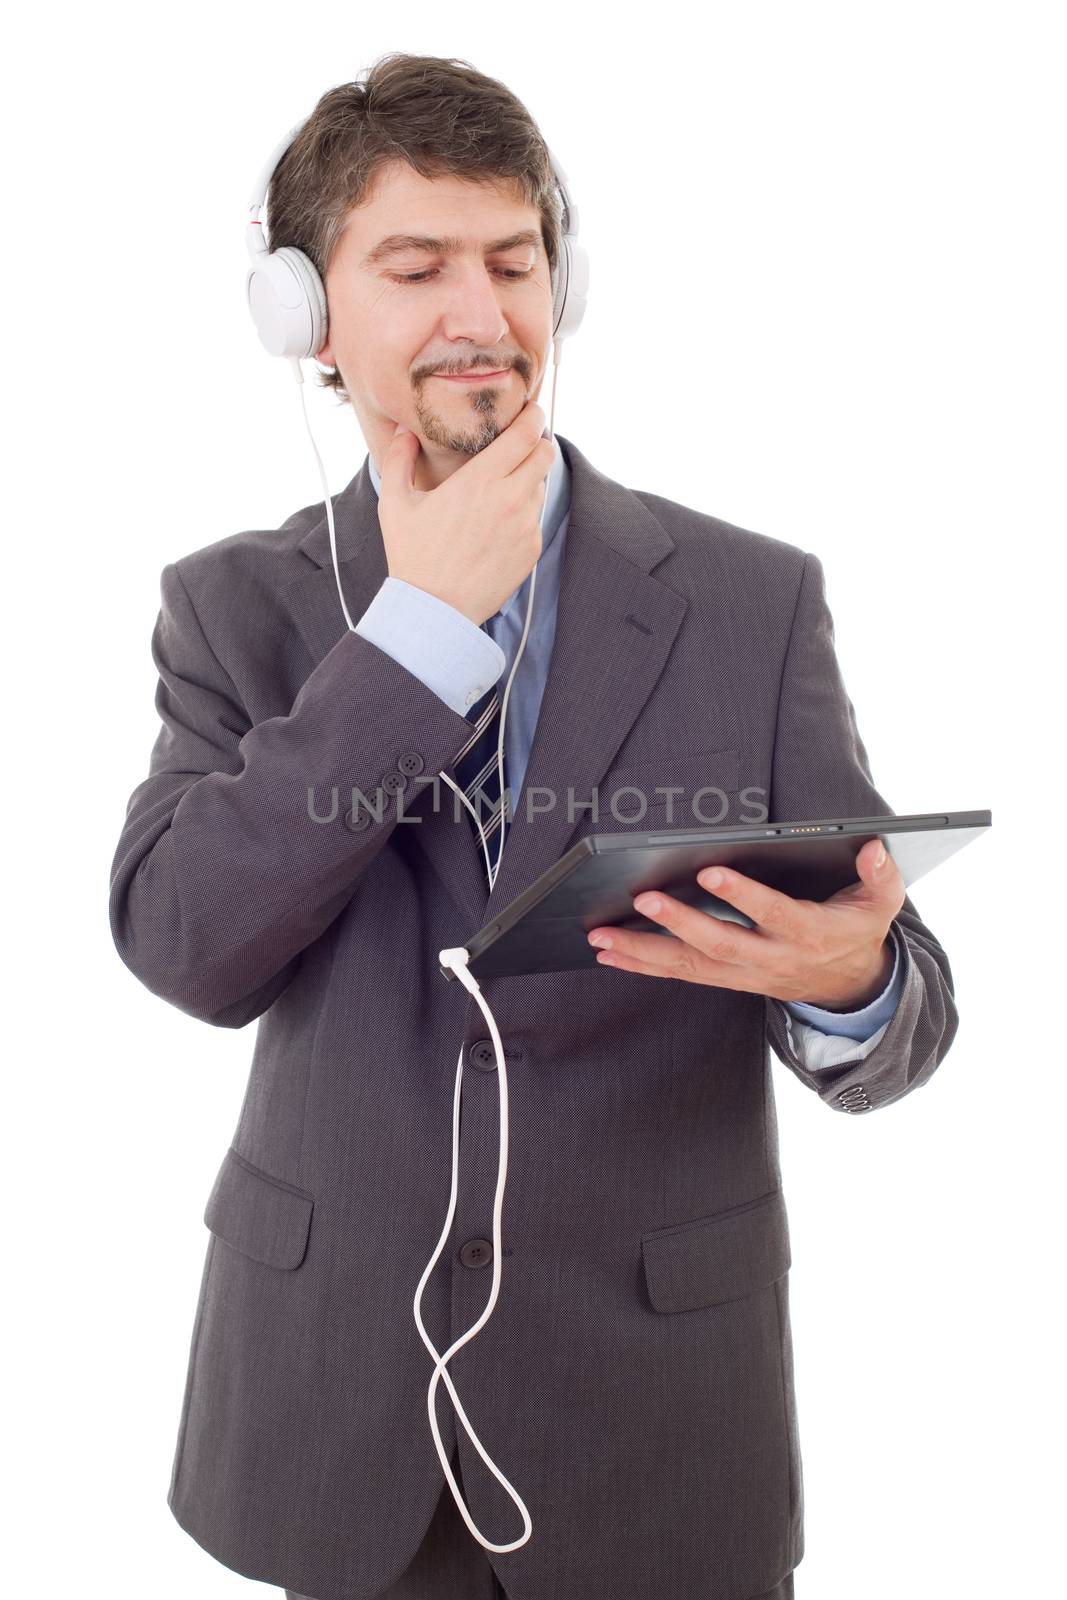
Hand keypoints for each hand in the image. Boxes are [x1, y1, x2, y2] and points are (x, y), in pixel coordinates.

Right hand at [377, 399, 555, 625]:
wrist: (436, 609)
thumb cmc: (413, 556)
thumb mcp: (395, 504)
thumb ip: (398, 459)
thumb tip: (404, 430)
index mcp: (479, 480)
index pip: (525, 433)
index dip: (532, 417)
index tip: (528, 411)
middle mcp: (510, 499)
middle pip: (545, 453)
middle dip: (536, 443)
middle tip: (520, 444)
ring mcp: (525, 525)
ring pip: (541, 485)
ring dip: (527, 480)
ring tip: (499, 491)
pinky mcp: (531, 548)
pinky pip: (535, 518)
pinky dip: (523, 513)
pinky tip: (496, 525)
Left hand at [586, 837, 904, 1007]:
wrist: (849, 987)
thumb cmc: (856, 930)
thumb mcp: (881, 904)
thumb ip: (881, 876)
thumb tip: (874, 848)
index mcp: (810, 934)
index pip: (774, 914)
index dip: (743, 895)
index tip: (709, 870)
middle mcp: (773, 958)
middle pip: (721, 944)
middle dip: (679, 923)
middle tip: (642, 897)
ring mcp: (746, 975)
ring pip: (691, 966)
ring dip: (643, 951)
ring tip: (601, 935)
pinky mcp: (727, 980)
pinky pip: (681, 975)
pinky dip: (642, 965)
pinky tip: (609, 953)